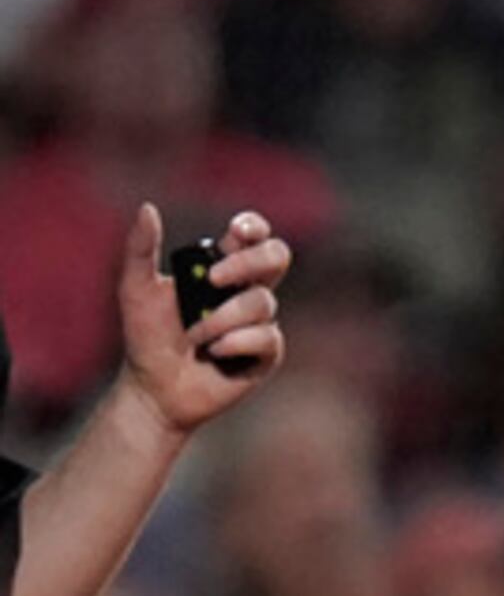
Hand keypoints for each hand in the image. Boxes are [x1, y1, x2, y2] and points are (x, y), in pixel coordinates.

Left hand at [116, 206, 287, 431]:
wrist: (155, 388)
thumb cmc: (146, 337)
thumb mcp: (135, 289)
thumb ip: (141, 249)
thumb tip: (147, 208)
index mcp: (221, 268)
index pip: (253, 236)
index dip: (254, 227)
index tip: (236, 232)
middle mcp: (246, 291)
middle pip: (277, 258)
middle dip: (249, 264)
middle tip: (213, 279)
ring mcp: (260, 322)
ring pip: (262, 303)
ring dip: (221, 319)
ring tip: (195, 337)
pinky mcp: (267, 354)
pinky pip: (266, 337)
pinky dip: (235, 343)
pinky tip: (214, 354)